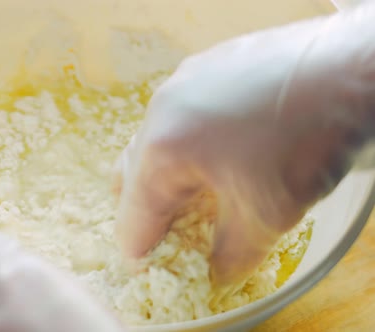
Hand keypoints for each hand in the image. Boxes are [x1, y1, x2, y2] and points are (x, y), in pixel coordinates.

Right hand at [114, 3, 374, 285]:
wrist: (347, 66)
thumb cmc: (302, 141)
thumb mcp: (268, 215)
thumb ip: (231, 254)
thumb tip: (217, 273)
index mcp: (162, 151)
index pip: (133, 213)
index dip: (138, 248)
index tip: (146, 268)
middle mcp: (159, 111)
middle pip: (133, 174)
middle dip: (144, 207)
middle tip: (167, 231)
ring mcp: (181, 82)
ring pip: (157, 138)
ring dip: (167, 171)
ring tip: (195, 188)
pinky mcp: (206, 64)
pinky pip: (181, 113)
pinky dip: (188, 139)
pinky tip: (222, 144)